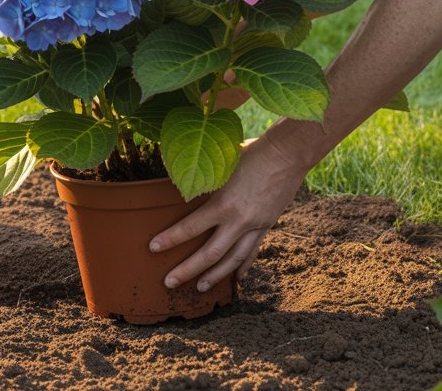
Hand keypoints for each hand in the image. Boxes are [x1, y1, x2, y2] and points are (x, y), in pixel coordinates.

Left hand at [149, 134, 307, 291]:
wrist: (288, 154)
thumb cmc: (251, 152)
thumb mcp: (221, 164)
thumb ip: (203, 179)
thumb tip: (180, 184)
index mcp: (224, 204)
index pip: (191, 227)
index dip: (171, 239)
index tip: (153, 248)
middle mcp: (239, 220)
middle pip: (210, 253)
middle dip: (188, 270)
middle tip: (170, 282)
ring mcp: (255, 225)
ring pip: (233, 259)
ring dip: (216, 275)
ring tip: (201, 288)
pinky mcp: (267, 225)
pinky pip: (252, 251)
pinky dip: (243, 265)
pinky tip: (237, 277)